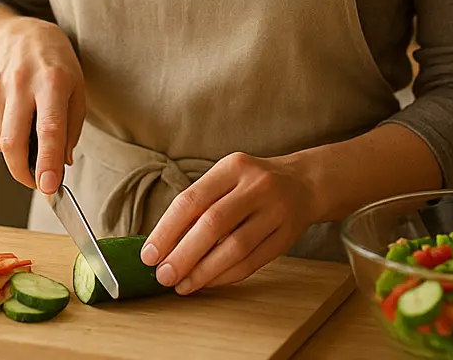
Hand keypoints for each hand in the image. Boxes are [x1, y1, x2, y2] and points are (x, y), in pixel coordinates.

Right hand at [0, 16, 84, 196]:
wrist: (23, 32)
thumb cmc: (56, 62)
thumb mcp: (77, 88)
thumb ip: (71, 128)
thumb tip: (60, 164)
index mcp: (52, 81)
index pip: (49, 129)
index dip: (48, 162)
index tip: (49, 187)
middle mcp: (22, 82)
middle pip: (13, 142)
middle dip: (22, 172)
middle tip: (37, 182)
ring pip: (1, 140)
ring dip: (17, 153)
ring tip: (32, 136)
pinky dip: (6, 136)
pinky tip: (18, 118)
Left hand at [139, 152, 318, 294]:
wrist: (303, 183)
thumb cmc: (252, 184)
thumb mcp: (227, 178)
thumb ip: (200, 204)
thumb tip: (164, 242)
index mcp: (233, 166)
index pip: (192, 199)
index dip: (167, 229)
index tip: (149, 254)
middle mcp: (256, 185)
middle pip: (213, 224)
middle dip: (183, 254)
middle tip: (163, 276)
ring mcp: (274, 211)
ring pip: (235, 248)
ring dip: (204, 271)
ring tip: (182, 285)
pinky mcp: (286, 236)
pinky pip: (252, 262)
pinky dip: (226, 276)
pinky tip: (208, 282)